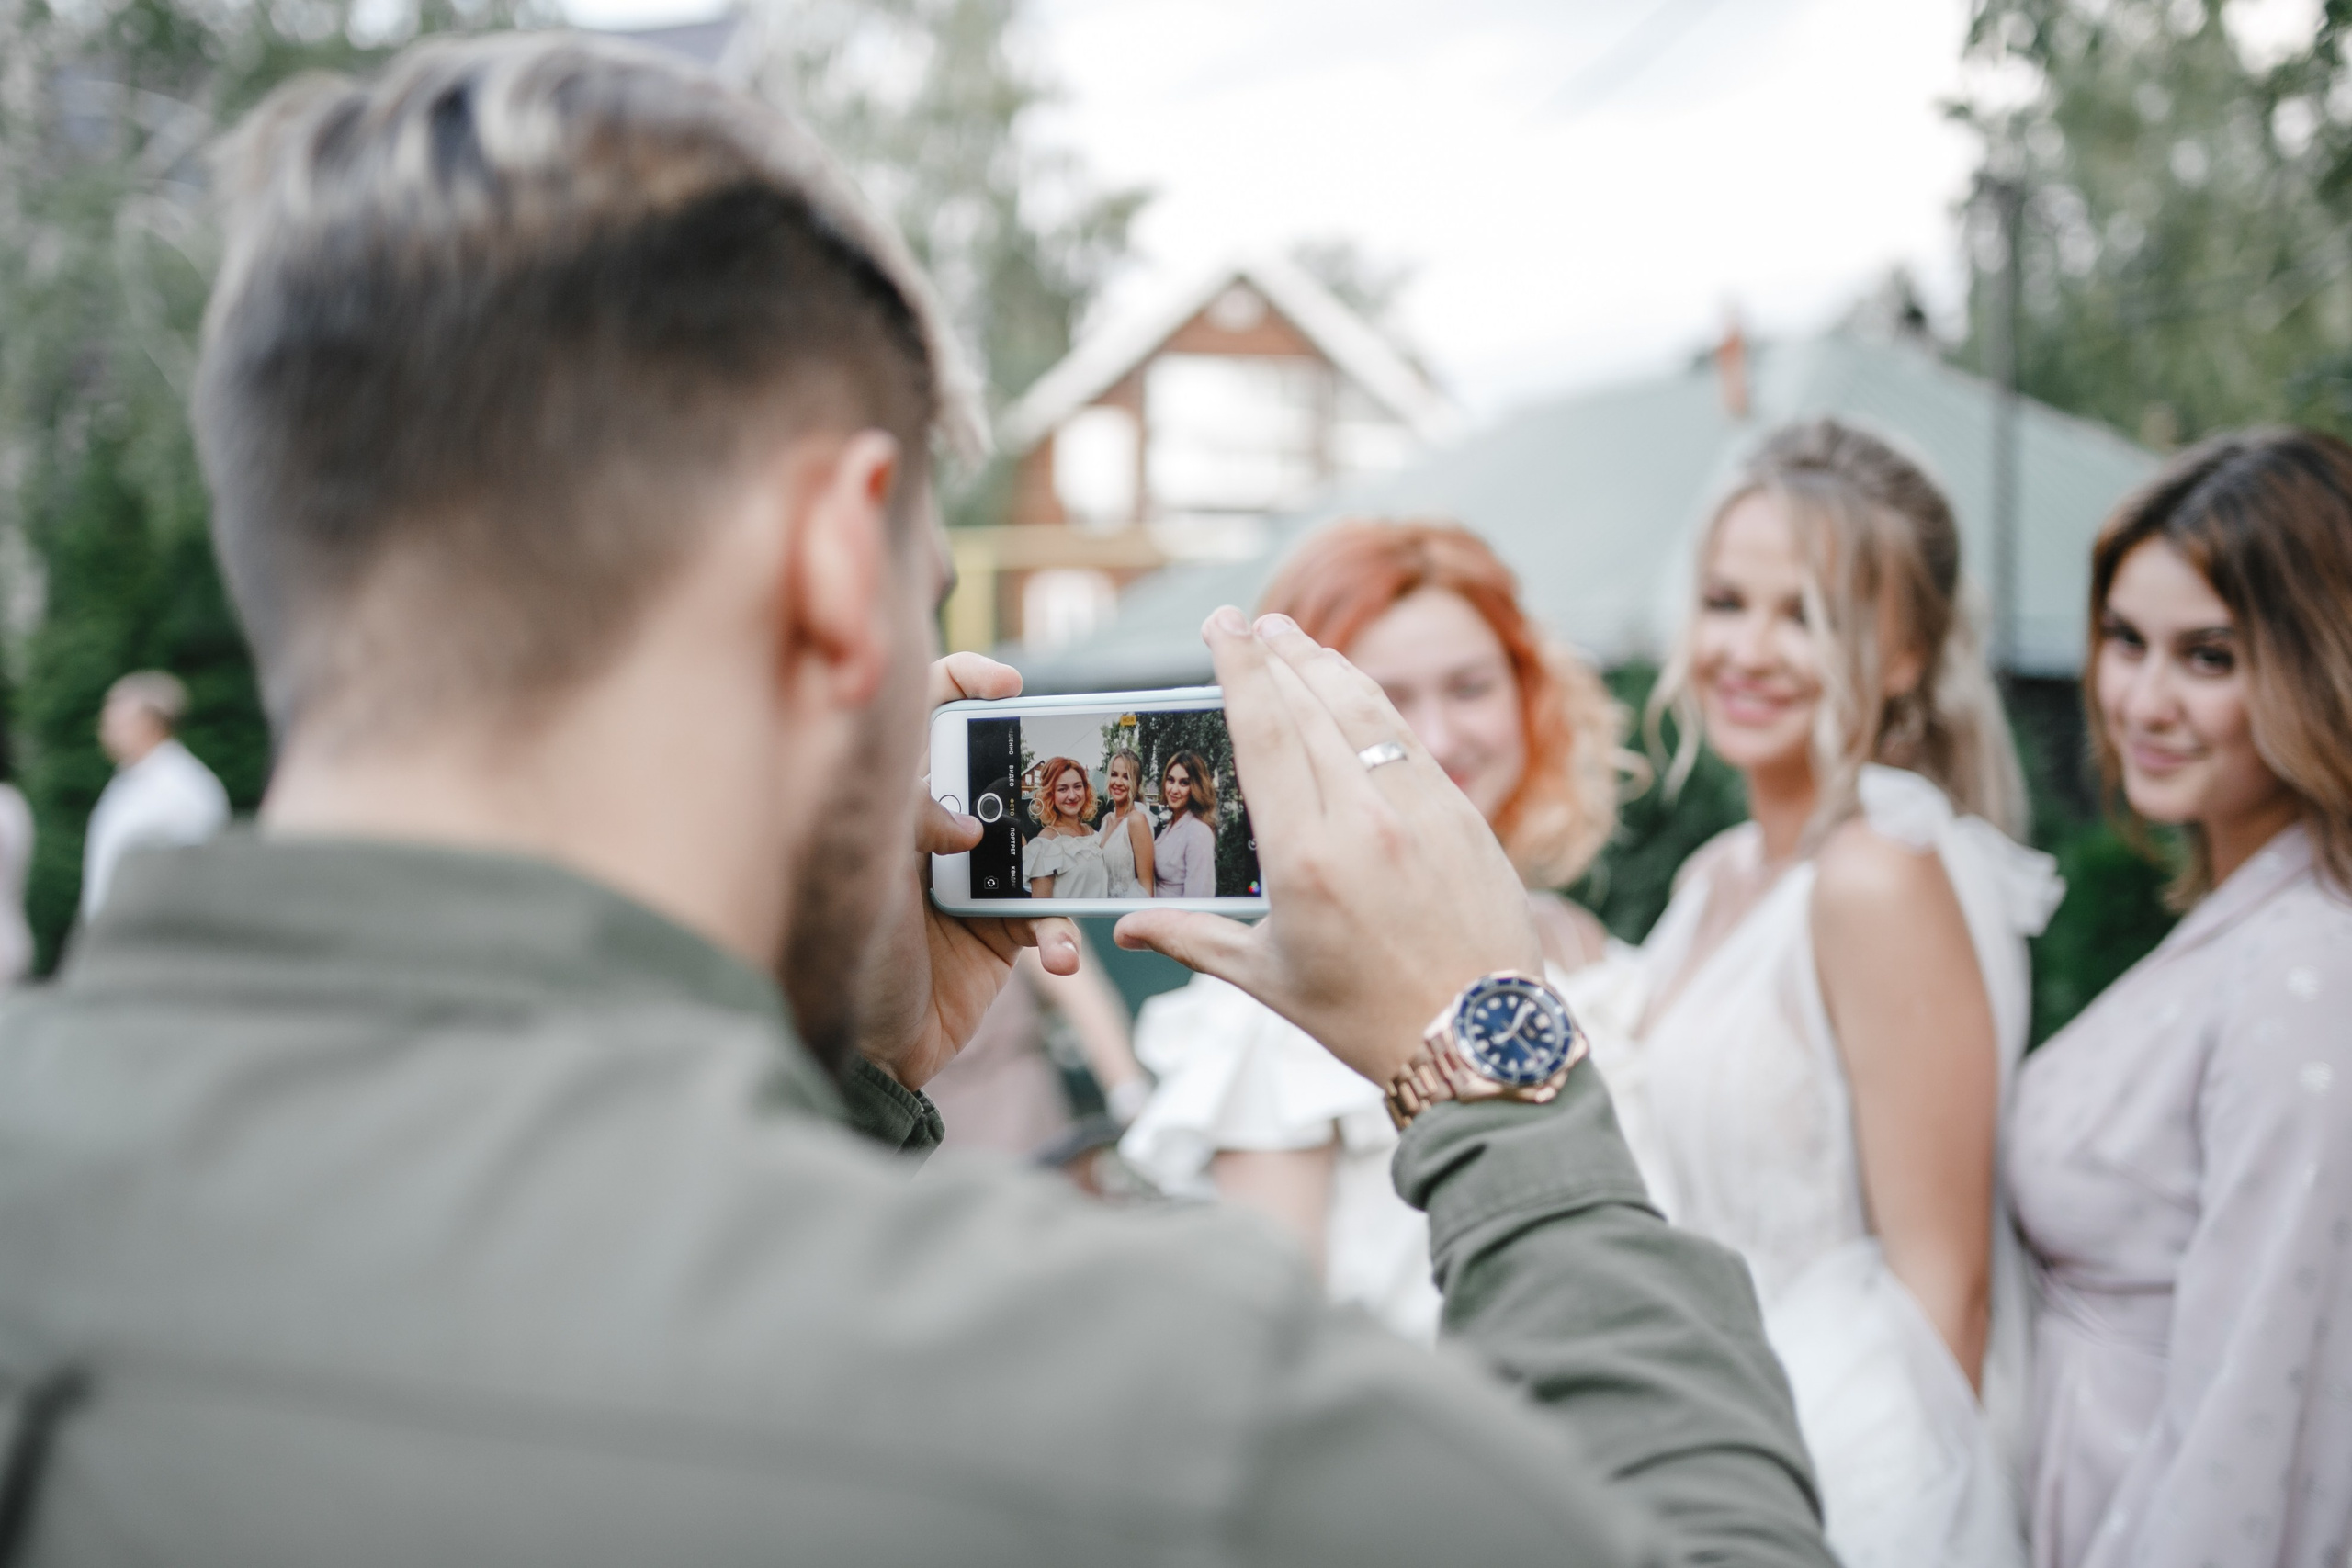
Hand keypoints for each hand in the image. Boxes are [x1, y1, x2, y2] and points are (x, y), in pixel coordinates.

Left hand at [856, 653, 1079, 1090]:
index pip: (922, 713)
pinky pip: (1051, 917)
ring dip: (1069, 864)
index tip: (1007, 686)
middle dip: (1046, 771)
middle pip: (1002, 772)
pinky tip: (1062, 958)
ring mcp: (973, 879)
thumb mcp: (862, 866)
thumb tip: (971, 824)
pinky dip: (1065, 936)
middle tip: (1076, 778)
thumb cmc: (841, 952)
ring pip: (1041, 844)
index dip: (963, 682)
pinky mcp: (1002, 932)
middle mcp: (935, 829)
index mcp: (891, 797)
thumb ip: (911, 819)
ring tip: (1078, 880)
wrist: (860, 1053)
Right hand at [1115, 610, 1541, 1087]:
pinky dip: (1376, 708)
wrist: (1479, 1041)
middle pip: (1314, 707)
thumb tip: (1128, 929)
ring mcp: (1423, 813)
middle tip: (1248, 621)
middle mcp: (1366, 822)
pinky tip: (1357, 695)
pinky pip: (1410, 745)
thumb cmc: (1368, 1019)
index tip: (1223, 626)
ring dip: (1327, 667)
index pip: (1266, 733)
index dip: (1241, 669)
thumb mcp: (1271, 981)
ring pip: (1368, 713)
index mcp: (1306, 858)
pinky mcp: (1466, 818)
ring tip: (1295, 638)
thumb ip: (1194, 940)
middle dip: (1277, 654)